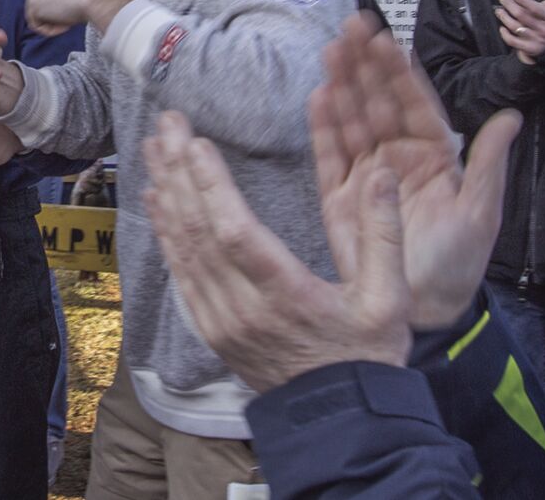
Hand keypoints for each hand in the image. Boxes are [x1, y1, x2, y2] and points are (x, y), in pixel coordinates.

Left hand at [25, 0, 131, 36]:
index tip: (71, 5)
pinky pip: (36, 24)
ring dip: (52, 20)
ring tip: (69, 20)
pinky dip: (49, 30)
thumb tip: (62, 2)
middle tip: (69, 15)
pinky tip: (64, 26)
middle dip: (52, 9)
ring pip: (36, 11)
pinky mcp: (33, 3)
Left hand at [144, 111, 412, 391]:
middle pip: (199, 232)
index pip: (236, 233)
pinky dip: (165, 232)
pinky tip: (157, 200)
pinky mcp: (210, 329)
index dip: (211, 185)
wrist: (338, 420)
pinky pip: (180, 273)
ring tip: (153, 147)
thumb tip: (381, 173)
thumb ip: (384, 233)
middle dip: (178, 171)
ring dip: (166, 193)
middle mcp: (243, 309)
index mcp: (287, 296)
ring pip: (183, 249)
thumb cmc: (367, 357)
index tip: (194, 142)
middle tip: (164, 124)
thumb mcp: (390, 298)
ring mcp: (221, 321)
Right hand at [315, 17, 521, 328]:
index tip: (386, 38)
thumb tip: (511, 116)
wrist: (423, 311)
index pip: (414, 103)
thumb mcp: (481, 213)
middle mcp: (398, 158)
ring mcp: (367, 175)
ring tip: (330, 50)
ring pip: (351, 120)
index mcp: (435, 157)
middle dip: (365, 64)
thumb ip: (487, 162)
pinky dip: (323, 127)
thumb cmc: (458, 266)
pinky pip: (330, 155)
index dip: (399, 71)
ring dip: (342, 85)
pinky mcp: (341, 197)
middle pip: (378, 102)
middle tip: (350, 27)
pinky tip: (319, 96)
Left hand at [498, 0, 544, 63]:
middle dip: (509, 5)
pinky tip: (502, 27)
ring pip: (515, 27)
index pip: (534, 7)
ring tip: (499, 11)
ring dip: (504, 17)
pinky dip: (505, 34)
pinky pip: (513, 41)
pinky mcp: (530, 50)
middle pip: (522, 15)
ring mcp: (536, 41)